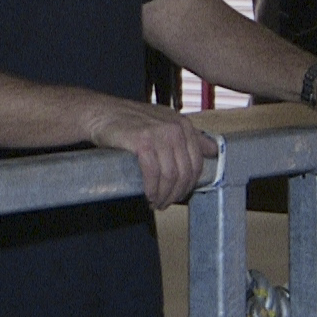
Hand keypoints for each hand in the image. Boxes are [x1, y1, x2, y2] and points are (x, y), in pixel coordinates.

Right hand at [84, 99, 217, 209]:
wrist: (102, 113)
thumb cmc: (132, 122)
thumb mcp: (165, 123)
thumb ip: (190, 137)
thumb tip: (214, 150)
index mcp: (183, 124)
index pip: (197, 163)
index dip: (189, 184)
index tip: (179, 195)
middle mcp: (175, 128)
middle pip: (185, 172)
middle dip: (177, 193)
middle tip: (166, 203)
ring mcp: (159, 134)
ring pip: (171, 175)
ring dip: (164, 195)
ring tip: (156, 203)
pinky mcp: (142, 141)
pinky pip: (153, 173)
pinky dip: (152, 188)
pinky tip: (148, 195)